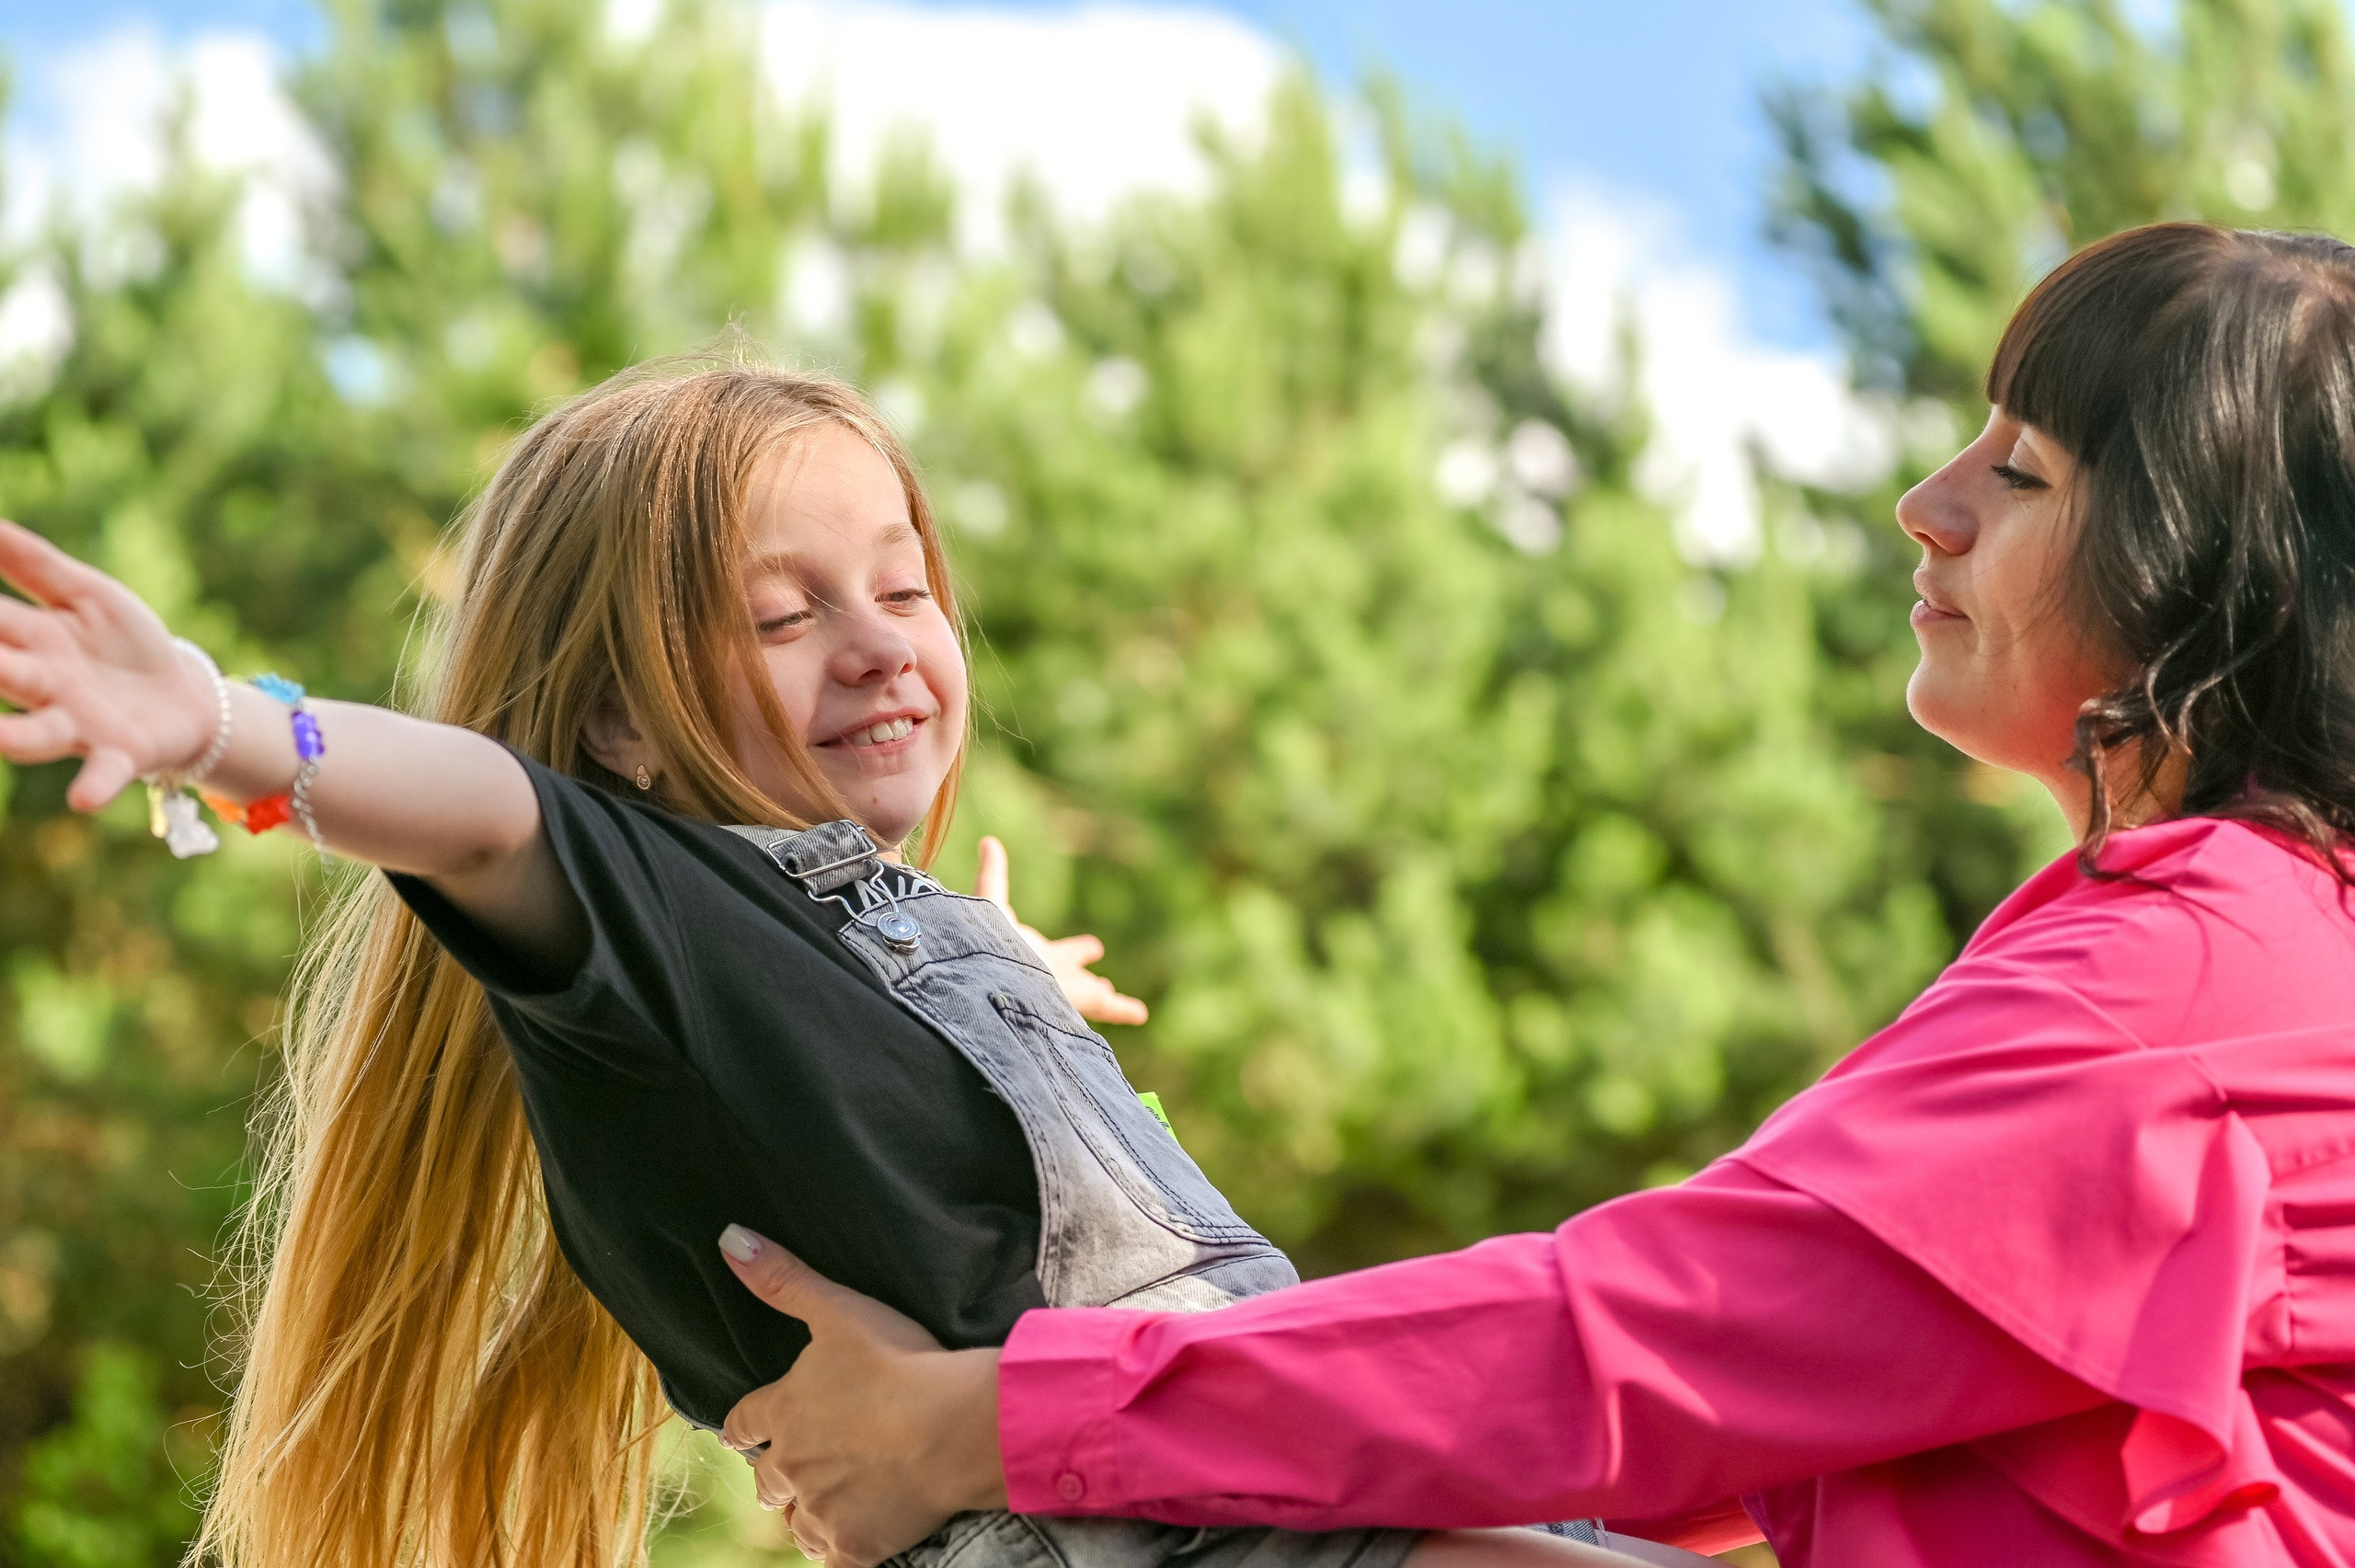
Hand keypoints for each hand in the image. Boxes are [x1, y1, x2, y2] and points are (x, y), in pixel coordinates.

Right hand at [0, 520, 218, 810]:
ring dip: (8, 738)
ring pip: (32, 735)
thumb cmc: (124, 642)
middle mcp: (41, 685)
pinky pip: (104, 773)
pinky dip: (95, 785)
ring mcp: (76, 724)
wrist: (186, 694)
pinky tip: (82, 799)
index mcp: (27, 640)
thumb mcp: (85, 594)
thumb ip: (32, 563)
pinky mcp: (121, 754)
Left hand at [718, 1226, 1006, 1567]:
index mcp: (784, 1411)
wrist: (953, 1428)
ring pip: (796, 1524)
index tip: (746, 1432)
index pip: (743, 1425)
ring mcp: (821, 1511)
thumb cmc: (899, 1362)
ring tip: (829, 1501)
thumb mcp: (839, 1309)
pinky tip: (856, 1533)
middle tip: (796, 1468)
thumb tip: (728, 1238)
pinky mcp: (853, 1546)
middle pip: (766, 1481)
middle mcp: (792, 1467)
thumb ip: (781, 1278)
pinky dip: (839, 1546)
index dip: (744, 1428)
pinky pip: (831, 1558)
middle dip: (776, 1475)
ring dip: (806, 1513)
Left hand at [975, 836, 1147, 1024]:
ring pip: (1093, 997)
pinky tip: (1140, 1014)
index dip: (1074, 951)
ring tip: (1121, 1002)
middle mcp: (1051, 975)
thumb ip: (992, 875)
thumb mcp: (992, 902)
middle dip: (1086, 970)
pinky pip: (1106, 1008)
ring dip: (1108, 999)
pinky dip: (1123, 1010)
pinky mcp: (1079, 1001)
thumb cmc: (991, 943)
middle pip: (1074, 974)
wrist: (994, 980)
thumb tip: (988, 841)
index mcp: (1033, 955)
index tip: (1095, 947)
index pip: (1056, 953)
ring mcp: (1067, 991)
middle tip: (1104, 979)